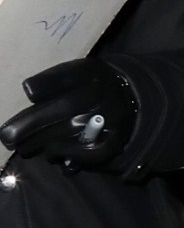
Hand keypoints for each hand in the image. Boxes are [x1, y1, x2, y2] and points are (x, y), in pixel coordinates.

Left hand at [1, 59, 136, 171]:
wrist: (127, 104)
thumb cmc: (89, 88)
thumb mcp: (74, 74)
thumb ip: (53, 81)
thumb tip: (28, 92)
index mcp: (92, 73)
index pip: (68, 76)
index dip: (45, 84)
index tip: (27, 92)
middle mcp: (104, 95)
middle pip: (66, 107)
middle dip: (32, 123)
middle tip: (7, 136)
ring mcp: (110, 121)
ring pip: (70, 131)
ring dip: (40, 142)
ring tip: (22, 147)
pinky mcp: (111, 143)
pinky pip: (84, 153)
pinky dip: (64, 154)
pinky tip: (50, 154)